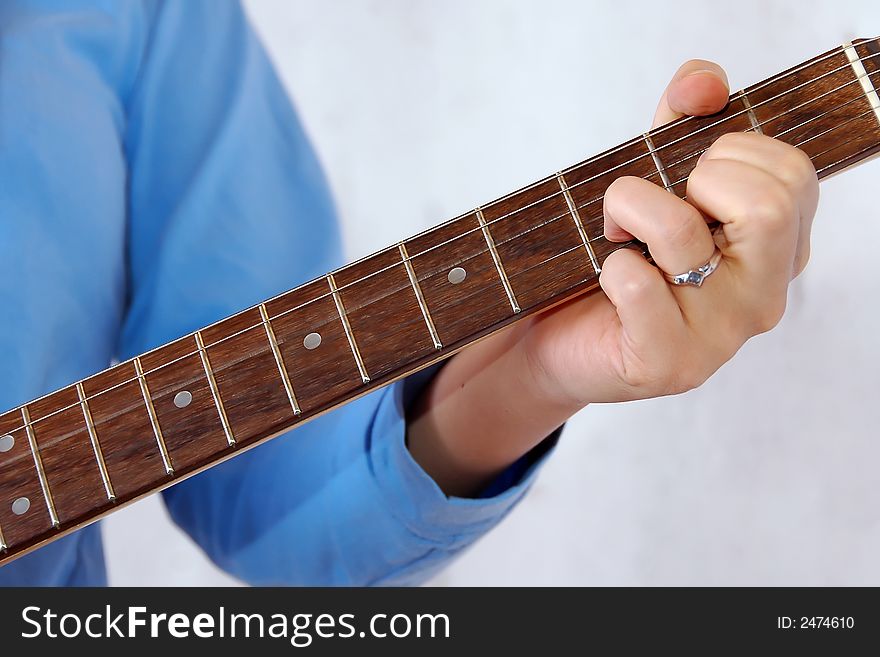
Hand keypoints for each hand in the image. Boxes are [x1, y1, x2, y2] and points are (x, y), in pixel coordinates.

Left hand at [407, 60, 818, 495]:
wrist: (560, 337)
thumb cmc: (616, 257)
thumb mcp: (655, 178)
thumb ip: (684, 123)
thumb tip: (703, 84)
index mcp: (777, 249)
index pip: (791, 174)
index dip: (726, 153)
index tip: (685, 177)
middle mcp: (763, 295)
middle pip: (769, 205)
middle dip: (690, 178)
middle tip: (648, 206)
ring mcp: (721, 336)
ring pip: (684, 233)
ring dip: (627, 209)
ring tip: (612, 236)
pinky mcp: (669, 364)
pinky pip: (639, 286)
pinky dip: (609, 266)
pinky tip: (605, 279)